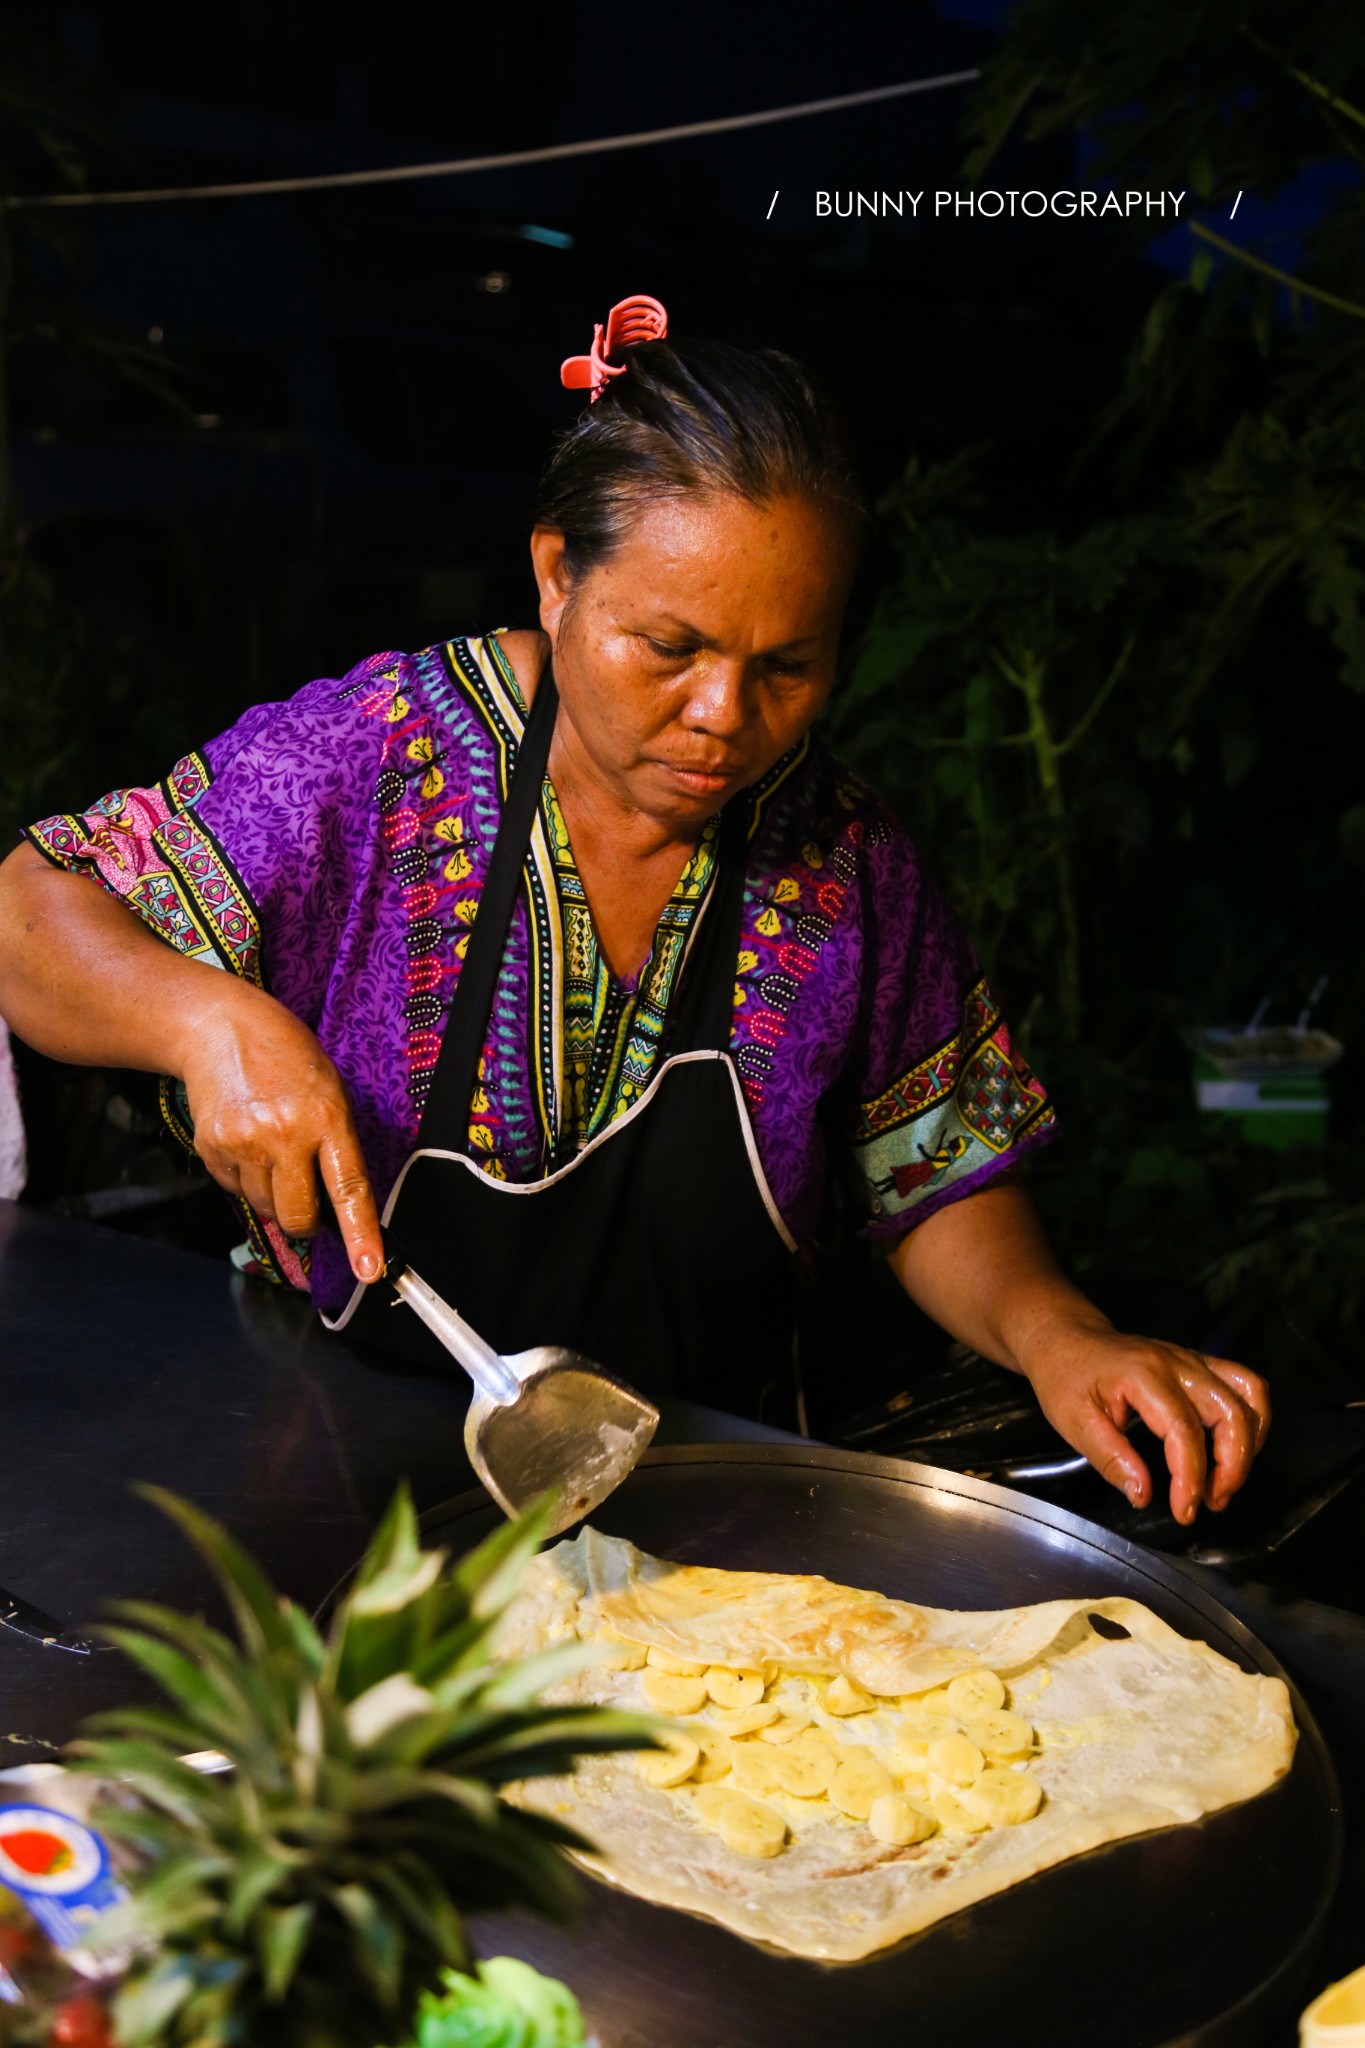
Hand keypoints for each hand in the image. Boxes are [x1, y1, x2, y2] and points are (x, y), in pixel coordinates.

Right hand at [178, 981, 384, 1284]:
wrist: (219, 1028)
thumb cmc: (286, 1058)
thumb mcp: (330, 1092)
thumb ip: (336, 1146)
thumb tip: (336, 1209)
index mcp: (327, 1117)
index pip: (349, 1189)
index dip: (360, 1235)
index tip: (368, 1270)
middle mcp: (285, 1133)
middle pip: (298, 1217)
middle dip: (306, 1221)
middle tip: (306, 1193)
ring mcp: (244, 1142)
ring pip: (266, 1209)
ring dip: (274, 1196)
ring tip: (272, 1149)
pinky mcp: (212, 1148)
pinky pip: (236, 1191)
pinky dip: (245, 1179)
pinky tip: (246, 1141)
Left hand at [1020, 1319, 1270, 1522]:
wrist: (1065, 1338)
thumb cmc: (1066, 1377)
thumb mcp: (1074, 1422)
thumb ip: (1111, 1460)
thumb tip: (1144, 1496)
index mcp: (1142, 1375)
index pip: (1183, 1431)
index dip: (1190, 1477)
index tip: (1184, 1510)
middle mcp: (1176, 1362)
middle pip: (1230, 1412)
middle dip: (1231, 1466)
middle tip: (1211, 1502)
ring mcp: (1192, 1359)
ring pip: (1249, 1394)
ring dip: (1249, 1443)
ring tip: (1226, 1481)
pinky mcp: (1199, 1364)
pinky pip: (1245, 1384)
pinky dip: (1252, 1419)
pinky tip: (1234, 1449)